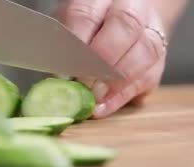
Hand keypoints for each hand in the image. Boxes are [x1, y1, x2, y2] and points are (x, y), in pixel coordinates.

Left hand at [54, 0, 168, 118]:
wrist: (115, 27)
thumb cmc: (82, 31)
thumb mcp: (65, 31)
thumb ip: (60, 49)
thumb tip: (56, 79)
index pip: (86, 16)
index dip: (75, 47)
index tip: (62, 72)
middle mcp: (131, 9)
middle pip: (124, 27)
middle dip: (101, 61)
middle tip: (82, 83)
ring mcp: (150, 33)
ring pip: (144, 52)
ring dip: (115, 81)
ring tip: (93, 97)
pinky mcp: (157, 61)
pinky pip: (147, 78)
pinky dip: (121, 97)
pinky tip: (102, 108)